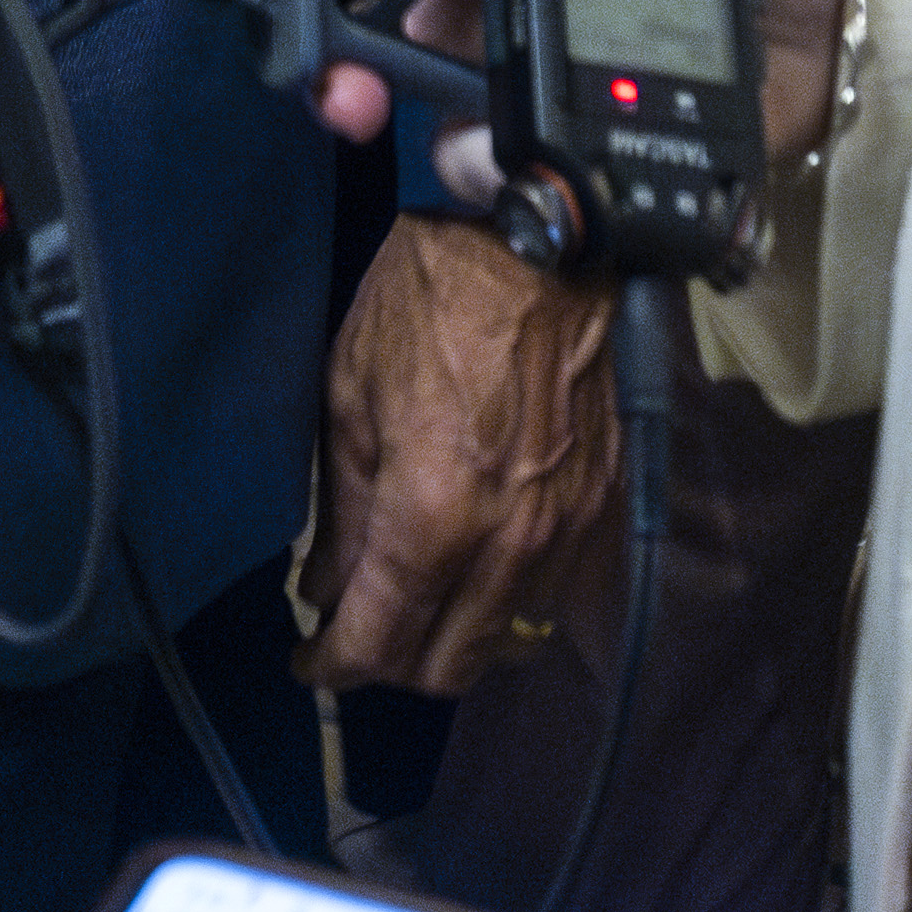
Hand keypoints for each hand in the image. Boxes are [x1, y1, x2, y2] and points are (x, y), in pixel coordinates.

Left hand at [301, 215, 617, 695]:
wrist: (544, 245)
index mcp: (434, 515)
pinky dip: (505, 609)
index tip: (309, 661)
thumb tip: (324, 590)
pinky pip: (551, 599)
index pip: (379, 640)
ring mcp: (566, 534)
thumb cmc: (430, 302)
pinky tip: (472, 576)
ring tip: (412, 604)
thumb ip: (340, 513)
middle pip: (446, 667)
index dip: (333, 665)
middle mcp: (509, 545)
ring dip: (451, 642)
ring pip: (505, 643)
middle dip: (390, 663)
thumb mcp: (350, 395)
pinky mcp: (602, 511)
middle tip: (355, 628)